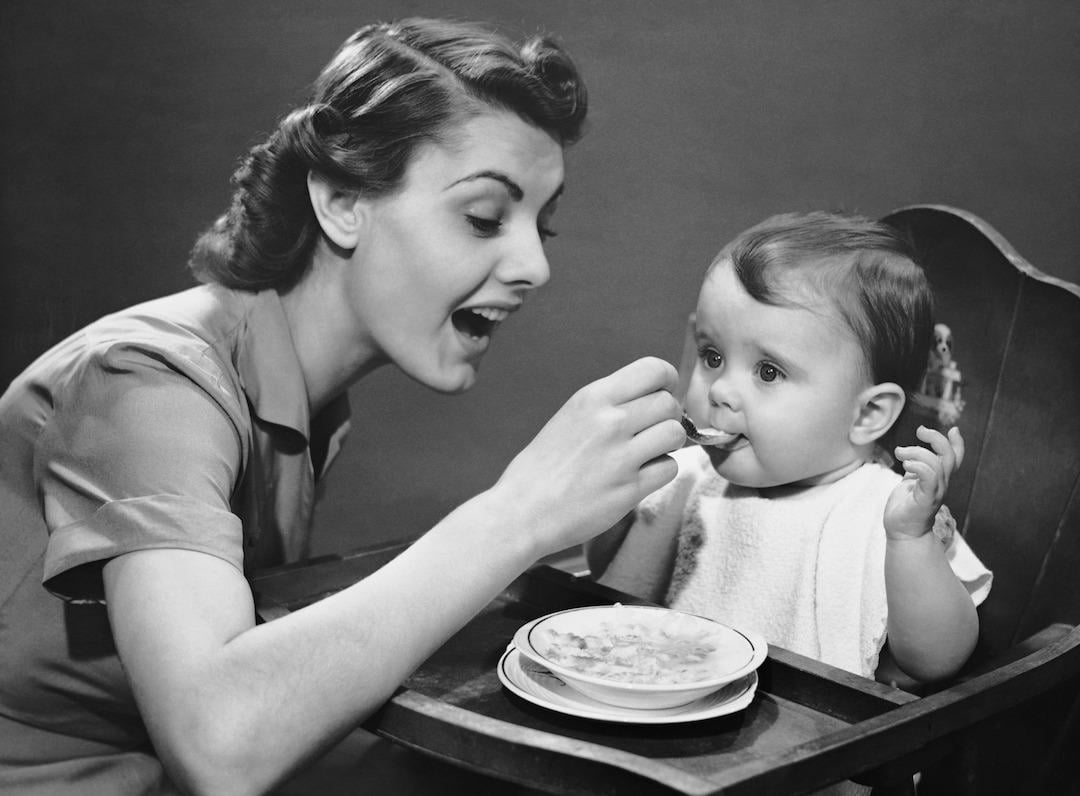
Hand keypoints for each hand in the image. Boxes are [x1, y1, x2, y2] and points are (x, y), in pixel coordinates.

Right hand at [494, 356, 684, 556]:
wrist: (523, 510)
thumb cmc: (543, 467)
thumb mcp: (570, 416)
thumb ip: (608, 404)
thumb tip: (650, 398)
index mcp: (592, 398)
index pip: (654, 369)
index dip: (667, 381)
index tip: (662, 394)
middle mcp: (609, 421)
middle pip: (668, 403)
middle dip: (667, 416)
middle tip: (652, 431)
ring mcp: (621, 456)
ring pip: (675, 433)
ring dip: (668, 444)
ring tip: (648, 453)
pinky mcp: (629, 488)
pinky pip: (669, 468)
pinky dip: (660, 472)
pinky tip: (639, 476)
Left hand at [884, 426, 964, 539]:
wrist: (903, 534)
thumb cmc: (905, 508)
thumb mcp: (911, 482)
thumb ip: (916, 469)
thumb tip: (911, 453)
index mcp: (939, 479)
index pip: (956, 459)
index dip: (958, 443)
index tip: (954, 429)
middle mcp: (941, 484)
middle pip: (948, 456)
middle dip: (936, 438)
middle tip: (919, 431)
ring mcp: (935, 492)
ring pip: (936, 463)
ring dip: (916, 452)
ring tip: (901, 453)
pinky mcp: (926, 500)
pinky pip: (928, 477)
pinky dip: (917, 466)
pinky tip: (905, 466)